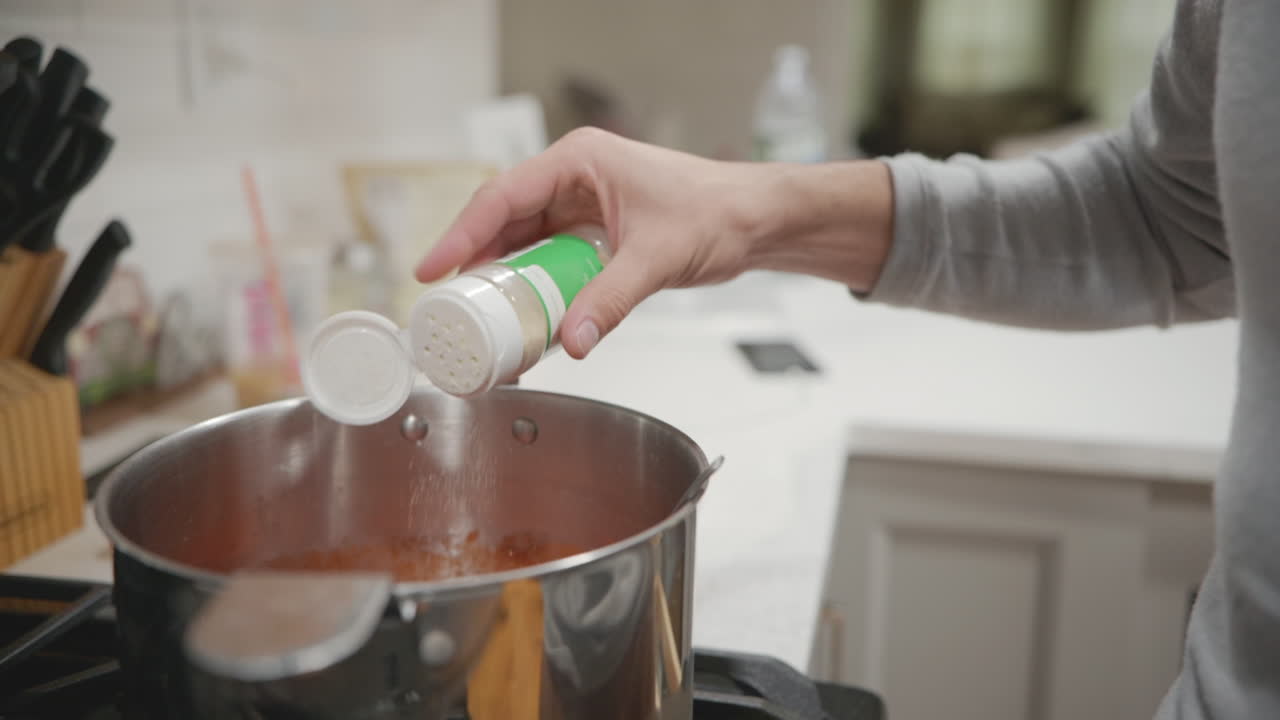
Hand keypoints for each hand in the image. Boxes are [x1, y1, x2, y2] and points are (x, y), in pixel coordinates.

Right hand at [416, 128, 892, 357]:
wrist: (756, 221)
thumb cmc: (717, 212)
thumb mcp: (657, 257)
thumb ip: (610, 299)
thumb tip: (570, 341)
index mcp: (579, 161)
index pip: (502, 195)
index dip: (461, 233)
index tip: (433, 269)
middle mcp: (574, 178)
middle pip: (504, 220)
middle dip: (474, 262)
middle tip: (447, 305)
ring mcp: (583, 204)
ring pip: (524, 242)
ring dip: (503, 279)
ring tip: (477, 319)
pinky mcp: (595, 232)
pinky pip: (550, 260)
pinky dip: (535, 288)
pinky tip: (523, 318)